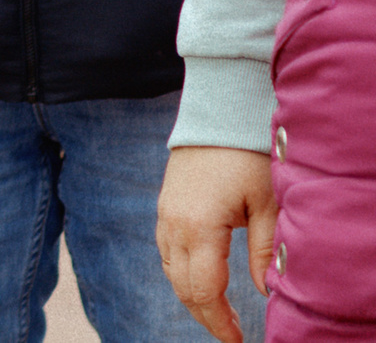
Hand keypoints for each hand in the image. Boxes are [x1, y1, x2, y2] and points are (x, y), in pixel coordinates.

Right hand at [159, 144, 275, 342]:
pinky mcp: (165, 205)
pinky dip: (181, 272)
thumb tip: (265, 291)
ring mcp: (165, 214)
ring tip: (217, 312)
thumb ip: (264, 250)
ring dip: (191, 295)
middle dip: (205, 315)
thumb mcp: (267, 203)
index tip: (237, 340)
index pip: (204, 289)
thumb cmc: (246, 155)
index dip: (219, 320)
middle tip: (229, 333)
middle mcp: (173, 224)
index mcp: (198, 227)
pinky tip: (200, 277)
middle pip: (183, 286)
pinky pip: (166, 251)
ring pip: (171, 270)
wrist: (217, 113)